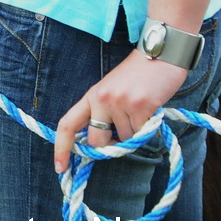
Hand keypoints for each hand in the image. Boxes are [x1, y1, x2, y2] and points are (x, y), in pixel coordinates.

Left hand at [54, 51, 189, 171]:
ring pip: (125, 140)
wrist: (161, 53)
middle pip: (97, 141)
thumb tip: (99, 143)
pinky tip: (151, 109)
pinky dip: (147, 128)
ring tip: (140, 109)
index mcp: (91, 96)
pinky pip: (141, 134)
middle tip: (124, 129)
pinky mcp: (141, 107)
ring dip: (134, 132)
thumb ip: (102, 113)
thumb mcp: (111, 90)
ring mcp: (120, 103)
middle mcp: (102, 100)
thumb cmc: (137, 75)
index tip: (59, 167)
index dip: (61, 148)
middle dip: (110, 144)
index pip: (67, 124)